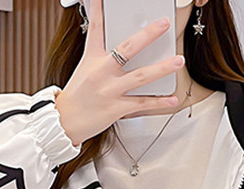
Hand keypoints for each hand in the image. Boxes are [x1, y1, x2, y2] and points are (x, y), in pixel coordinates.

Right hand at [54, 0, 185, 146]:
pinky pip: (141, 103)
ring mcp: (110, 90)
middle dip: (148, 35)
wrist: (64, 122)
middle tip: (164, 24)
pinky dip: (159, 102)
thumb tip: (118, 51)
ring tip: (178, 61)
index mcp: (92, 59)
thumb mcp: (85, 70)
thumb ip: (101, 58)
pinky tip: (172, 99)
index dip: (98, 9)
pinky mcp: (115, 108)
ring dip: (162, 68)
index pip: (96, 28)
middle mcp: (101, 72)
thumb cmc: (76, 97)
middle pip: (127, 49)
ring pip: (141, 76)